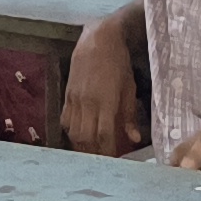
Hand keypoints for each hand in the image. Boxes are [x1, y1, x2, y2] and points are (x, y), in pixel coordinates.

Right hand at [63, 20, 143, 157]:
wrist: (98, 39)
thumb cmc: (118, 63)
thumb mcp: (129, 87)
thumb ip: (129, 114)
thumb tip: (135, 138)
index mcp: (106, 101)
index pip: (104, 135)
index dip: (108, 151)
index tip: (114, 160)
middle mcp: (87, 102)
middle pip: (86, 137)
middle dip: (93, 153)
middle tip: (101, 161)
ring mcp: (75, 99)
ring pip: (73, 131)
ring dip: (80, 145)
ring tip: (89, 153)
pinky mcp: (67, 94)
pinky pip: (65, 119)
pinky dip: (71, 131)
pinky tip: (78, 136)